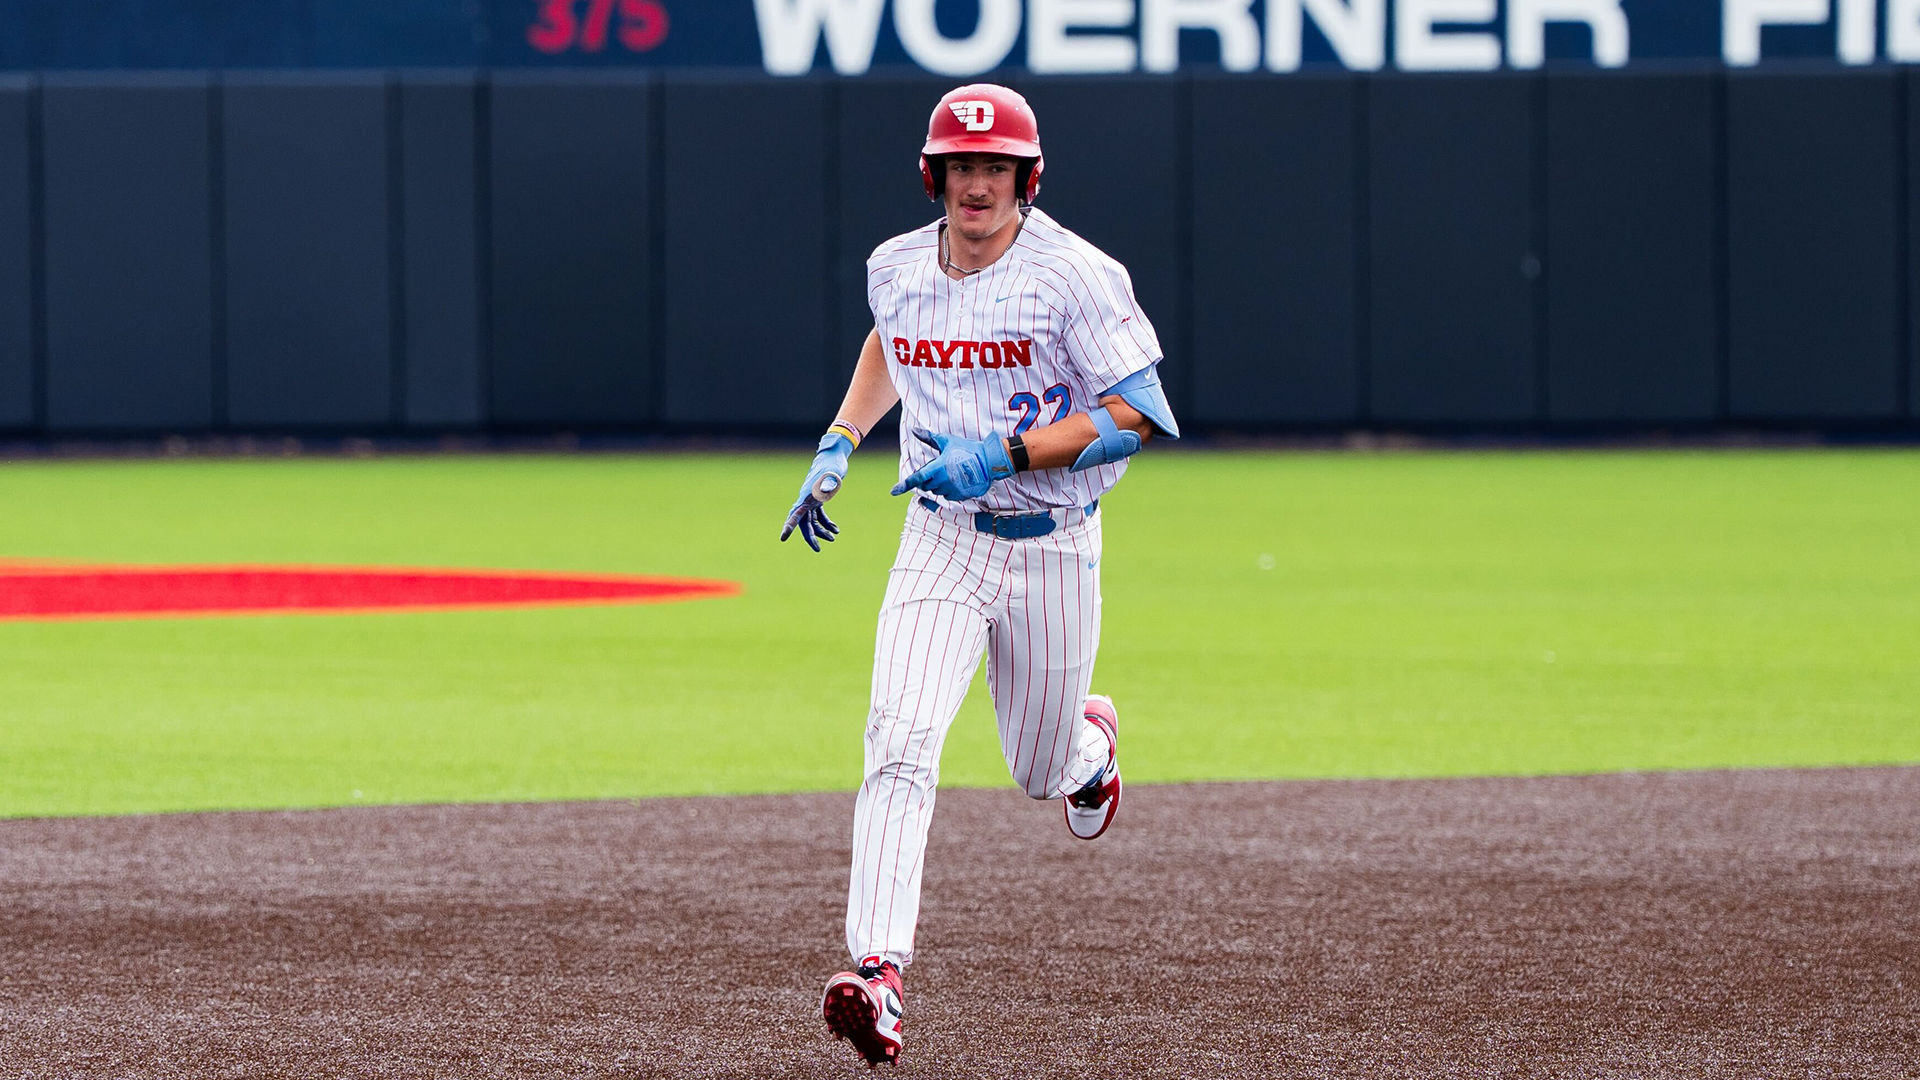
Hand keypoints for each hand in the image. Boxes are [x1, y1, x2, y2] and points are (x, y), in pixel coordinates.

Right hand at [780, 433, 852, 551]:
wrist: (834, 456)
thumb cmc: (833, 465)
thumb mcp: (833, 474)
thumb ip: (828, 483)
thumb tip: (823, 492)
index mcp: (807, 496)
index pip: (795, 514)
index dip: (789, 526)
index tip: (783, 538)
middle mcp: (806, 499)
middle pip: (803, 522)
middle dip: (810, 537)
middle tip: (818, 550)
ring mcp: (811, 499)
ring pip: (812, 521)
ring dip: (821, 531)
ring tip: (834, 537)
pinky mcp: (818, 499)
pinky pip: (818, 515)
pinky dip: (826, 523)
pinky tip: (835, 529)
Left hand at [890, 430, 1013, 501]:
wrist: (989, 461)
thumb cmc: (967, 449)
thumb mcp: (947, 441)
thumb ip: (929, 437)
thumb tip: (915, 430)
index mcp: (937, 469)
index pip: (916, 479)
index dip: (903, 486)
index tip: (893, 491)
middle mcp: (942, 482)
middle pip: (926, 485)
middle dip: (927, 479)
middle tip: (938, 468)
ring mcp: (952, 490)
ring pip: (938, 491)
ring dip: (939, 484)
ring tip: (951, 471)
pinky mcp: (961, 496)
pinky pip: (949, 495)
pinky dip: (949, 489)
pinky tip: (958, 479)